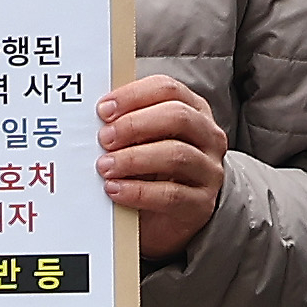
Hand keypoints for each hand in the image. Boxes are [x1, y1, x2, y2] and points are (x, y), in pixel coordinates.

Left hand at [99, 75, 228, 262]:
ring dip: (134, 159)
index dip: (134, 95)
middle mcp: (208, 137)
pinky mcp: (201, 204)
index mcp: (194, 111)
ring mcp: (208, 171)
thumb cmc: (153, 170)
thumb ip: (129, 124)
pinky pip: (171, 195)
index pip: (169, 89)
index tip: (103, 109)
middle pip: (178, 117)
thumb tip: (97, 116)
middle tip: (104, 138)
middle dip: (134, 125)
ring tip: (105, 166)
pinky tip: (115, 190)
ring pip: (176, 155)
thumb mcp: (145, 141)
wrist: (173, 217)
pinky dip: (138, 191)